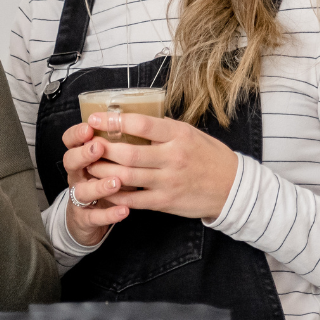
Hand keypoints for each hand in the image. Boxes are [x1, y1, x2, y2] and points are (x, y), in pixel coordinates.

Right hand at [60, 122, 128, 245]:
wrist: (90, 218)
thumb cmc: (107, 181)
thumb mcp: (110, 161)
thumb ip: (119, 144)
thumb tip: (145, 119)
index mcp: (81, 158)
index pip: (70, 140)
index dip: (77, 133)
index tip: (90, 126)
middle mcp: (77, 176)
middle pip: (70, 161)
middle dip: (83, 154)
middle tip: (98, 148)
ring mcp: (79, 198)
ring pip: (81, 190)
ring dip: (99, 185)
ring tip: (116, 181)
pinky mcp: (86, 219)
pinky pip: (94, 217)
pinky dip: (109, 214)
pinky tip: (125, 210)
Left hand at [84, 112, 237, 219]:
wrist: (233, 187)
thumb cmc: (209, 156)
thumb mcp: (191, 134)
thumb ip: (164, 128)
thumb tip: (133, 119)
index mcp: (179, 135)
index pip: (141, 124)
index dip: (114, 120)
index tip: (96, 118)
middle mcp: (173, 157)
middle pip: (128, 153)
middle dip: (102, 149)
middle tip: (86, 145)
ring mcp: (169, 181)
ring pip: (126, 176)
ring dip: (102, 171)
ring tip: (88, 165)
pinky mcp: (165, 201)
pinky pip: (133, 199)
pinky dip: (115, 194)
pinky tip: (102, 188)